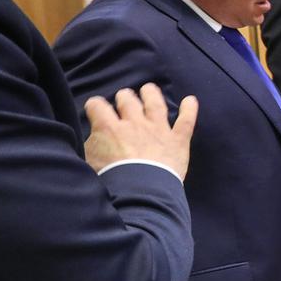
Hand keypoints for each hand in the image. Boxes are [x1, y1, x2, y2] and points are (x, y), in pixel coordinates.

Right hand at [83, 84, 197, 178]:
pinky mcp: (177, 140)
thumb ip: (92, 145)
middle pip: (128, 101)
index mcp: (109, 128)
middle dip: (125, 97)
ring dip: (152, 94)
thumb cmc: (111, 180)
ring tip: (149, 88)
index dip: (94, 106)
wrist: (139, 191)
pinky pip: (186, 121)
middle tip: (124, 97)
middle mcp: (134, 124)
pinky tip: (191, 100)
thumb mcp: (89, 162)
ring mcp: (158, 130)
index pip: (98, 107)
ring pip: (155, 104)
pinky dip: (190, 109)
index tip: (94, 108)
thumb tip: (94, 139)